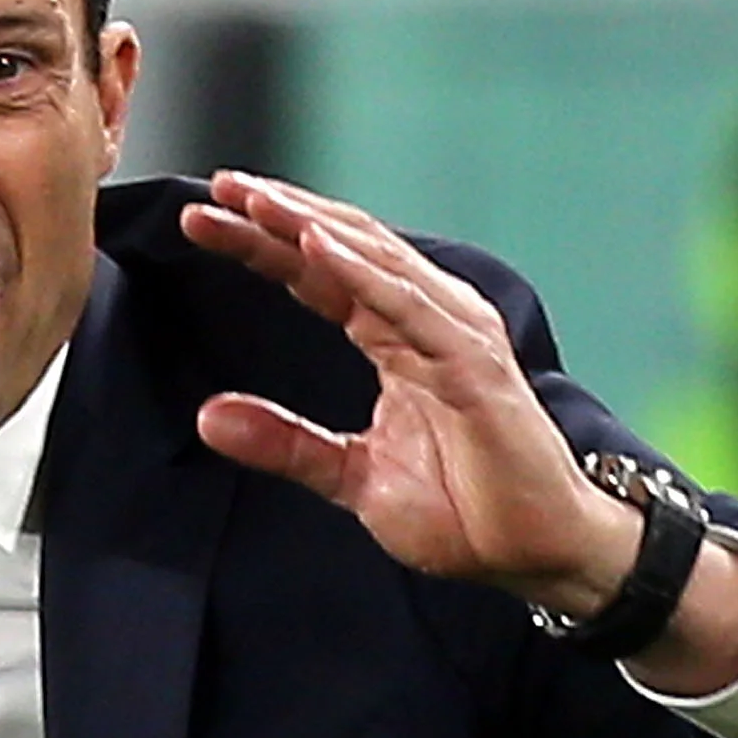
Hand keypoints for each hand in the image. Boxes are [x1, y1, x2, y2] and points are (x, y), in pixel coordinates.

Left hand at [182, 172, 737, 691]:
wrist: (534, 553)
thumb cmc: (464, 512)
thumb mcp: (352, 476)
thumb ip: (285, 444)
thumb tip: (209, 418)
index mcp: (394, 339)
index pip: (317, 276)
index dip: (262, 245)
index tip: (202, 219)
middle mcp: (425, 321)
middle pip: (342, 250)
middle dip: (279, 215)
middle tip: (218, 185)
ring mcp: (453, 336)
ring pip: (373, 262)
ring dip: (312, 226)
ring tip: (256, 199)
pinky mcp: (472, 364)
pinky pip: (407, 308)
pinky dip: (361, 273)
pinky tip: (314, 246)